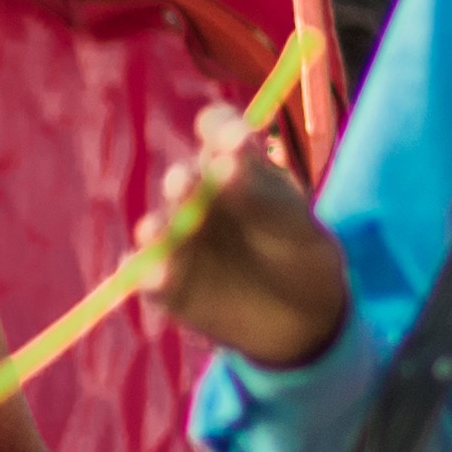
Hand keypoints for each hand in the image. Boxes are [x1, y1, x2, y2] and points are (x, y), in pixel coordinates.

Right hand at [151, 132, 350, 367]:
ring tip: (156, 232)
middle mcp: (197, 197)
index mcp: (233, 167)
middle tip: (184, 185)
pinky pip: (149, 278)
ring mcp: (177, 240)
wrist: (303, 321)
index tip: (235, 142)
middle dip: (181, 182)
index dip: (220, 130)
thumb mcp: (296, 226)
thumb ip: (265, 197)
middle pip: (181, 180)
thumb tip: (226, 165)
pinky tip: (157, 279)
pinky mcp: (167, 284)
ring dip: (155, 227)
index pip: (217, 132)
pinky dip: (148, 276)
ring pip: (157, 228)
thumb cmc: (301, 257)